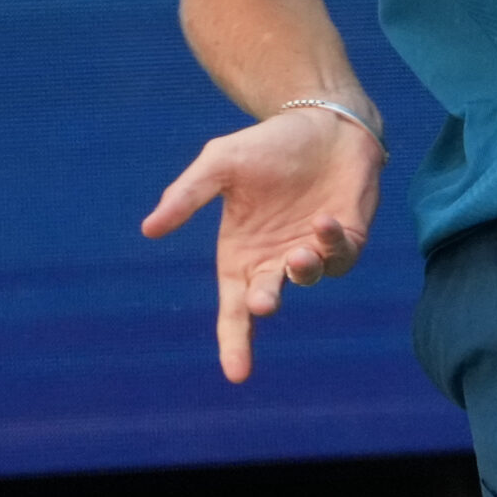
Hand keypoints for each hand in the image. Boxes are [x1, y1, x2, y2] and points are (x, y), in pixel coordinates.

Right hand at [141, 109, 383, 382]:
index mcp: (241, 255)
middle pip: (266, 301)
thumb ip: (187, 196)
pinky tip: (321, 220)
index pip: (234, 310)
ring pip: (308, 277)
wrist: (320, 121)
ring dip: (303, 269)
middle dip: (265, 303)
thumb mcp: (219, 164)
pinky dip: (331, 243)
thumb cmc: (266, 146)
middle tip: (264, 302)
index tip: (237, 375)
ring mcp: (312, 252)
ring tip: (298, 254)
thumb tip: (149, 229)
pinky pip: (340, 255)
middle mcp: (275, 261)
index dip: (235, 342)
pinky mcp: (347, 239)